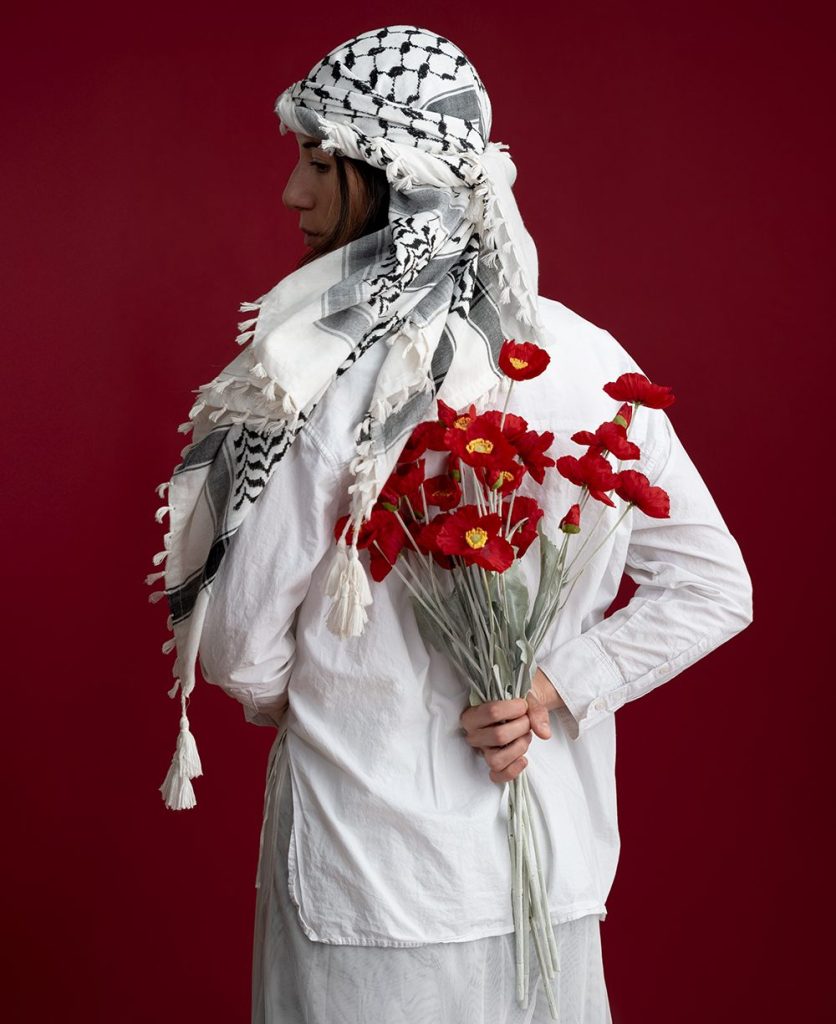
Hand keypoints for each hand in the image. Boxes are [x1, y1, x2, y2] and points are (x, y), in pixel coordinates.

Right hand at [459, 668, 563, 785]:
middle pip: (498, 736)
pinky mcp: (493, 765)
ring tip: (526, 736)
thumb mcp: (526, 699)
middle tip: (527, 721)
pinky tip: (523, 759)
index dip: (515, 709)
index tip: (523, 705)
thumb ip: (536, 711)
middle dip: (521, 727)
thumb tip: (544, 733)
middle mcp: (474, 735)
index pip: (492, 712)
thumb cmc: (516, 704)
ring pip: (496, 759)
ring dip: (518, 747)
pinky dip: (513, 770)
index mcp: (473, 714)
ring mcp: (483, 752)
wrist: (520, 710)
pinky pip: (498, 776)